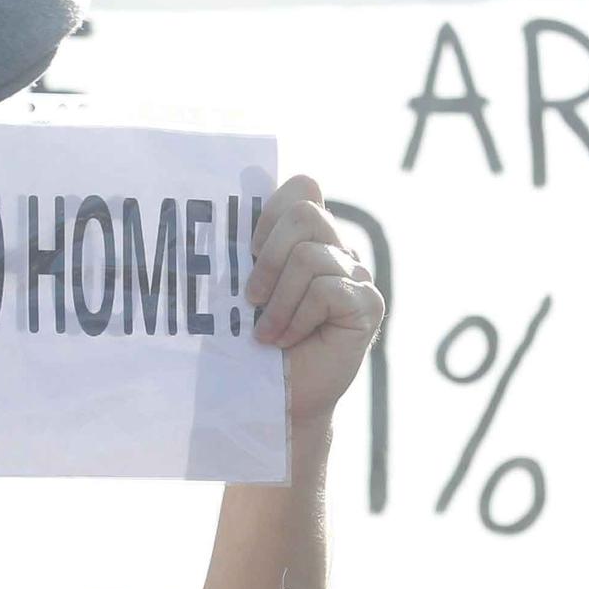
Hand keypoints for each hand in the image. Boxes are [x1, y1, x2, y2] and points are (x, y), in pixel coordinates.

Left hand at [245, 175, 384, 432]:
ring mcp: (358, 275)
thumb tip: (221, 216)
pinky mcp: (368, 304)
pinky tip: (289, 340)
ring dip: (277, 301)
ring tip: (267, 333)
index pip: (302, 188)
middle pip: (305, 213)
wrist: (276, 399)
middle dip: (268, 257)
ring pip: (309, 256)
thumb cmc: (251, 346)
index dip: (270, 214)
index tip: (248, 253)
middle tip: (251, 298)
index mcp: (309, 237)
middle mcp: (338, 249)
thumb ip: (246, 253)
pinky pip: (326, 290)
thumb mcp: (241, 291)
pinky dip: (297, 318)